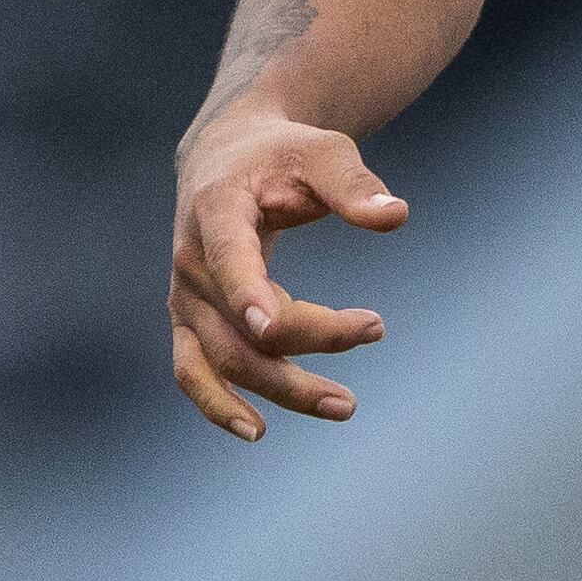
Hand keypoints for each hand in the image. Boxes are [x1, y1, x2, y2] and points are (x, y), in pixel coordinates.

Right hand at [167, 108, 409, 437]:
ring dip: (279, 390)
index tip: (274, 327)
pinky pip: (193, 371)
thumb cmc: (281, 153)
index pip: (228, 258)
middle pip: (241, 323)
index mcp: (216, 210)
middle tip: (376, 328)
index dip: (247, 293)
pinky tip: (257, 429)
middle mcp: (190, 260)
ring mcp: (186, 297)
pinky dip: (217, 404)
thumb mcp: (323, 151)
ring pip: (222, 359)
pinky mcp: (191, 321)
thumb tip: (396, 216)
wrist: (225, 157)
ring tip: (346, 405)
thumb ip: (354, 185)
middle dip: (309, 338)